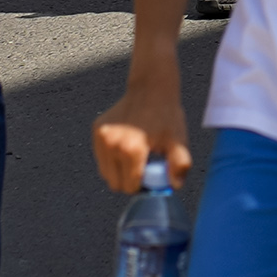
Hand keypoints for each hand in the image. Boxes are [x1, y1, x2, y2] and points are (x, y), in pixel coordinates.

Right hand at [93, 73, 194, 193]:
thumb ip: (180, 164)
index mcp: (131, 149)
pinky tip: (127, 148)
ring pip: (106, 173)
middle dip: (129, 183)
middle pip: (116, 183)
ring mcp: (101, 137)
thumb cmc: (166, 115)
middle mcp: (112, 144)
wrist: (151, 88)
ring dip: (119, 172)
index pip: (130, 186)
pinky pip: (101, 158)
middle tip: (144, 171)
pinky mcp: (96, 131)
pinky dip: (112, 159)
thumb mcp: (179, 140)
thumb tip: (174, 186)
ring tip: (135, 159)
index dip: (142, 187)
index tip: (150, 179)